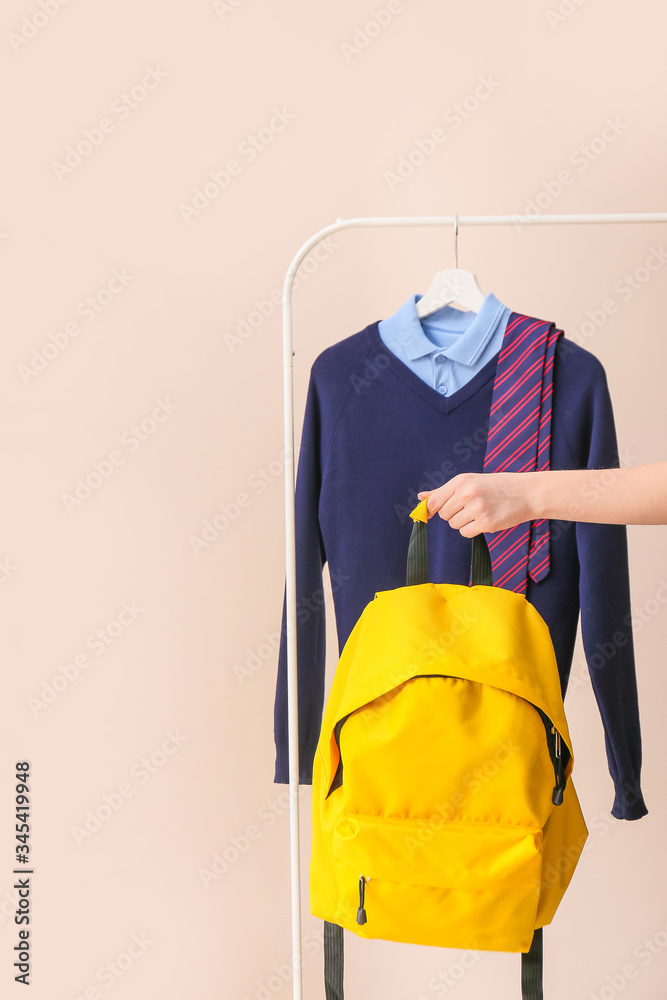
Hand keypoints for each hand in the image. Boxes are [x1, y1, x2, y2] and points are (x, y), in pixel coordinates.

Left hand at [417, 472, 536, 536]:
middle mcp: (467, 493)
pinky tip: (485, 520)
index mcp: (461, 481)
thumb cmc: (497, 487)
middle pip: (444, 514)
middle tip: (469, 508)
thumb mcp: (470, 482)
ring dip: (464, 523)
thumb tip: (421, 497)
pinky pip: (466, 533)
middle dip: (454, 514)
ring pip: (454, 525)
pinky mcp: (486, 523)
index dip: (431, 510)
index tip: (432, 513)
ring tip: (479, 512)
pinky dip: (473, 530)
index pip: (434, 501)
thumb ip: (444, 491)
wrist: (526, 493)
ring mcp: (476, 508)